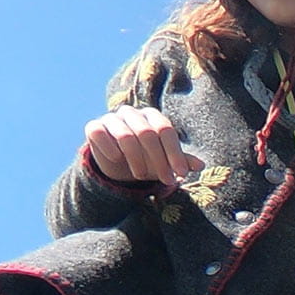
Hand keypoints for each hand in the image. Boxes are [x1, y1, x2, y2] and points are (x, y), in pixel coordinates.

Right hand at [84, 106, 201, 184]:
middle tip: (167, 181)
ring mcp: (112, 118)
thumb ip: (182, 161)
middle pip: (147, 134)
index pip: (166, 130)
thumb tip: (201, 165)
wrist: (119, 167)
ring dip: (137, 160)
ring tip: (143, 176)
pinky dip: (110, 149)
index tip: (181, 174)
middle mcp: (132, 113)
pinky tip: (117, 160)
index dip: (174, 153)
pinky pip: (100, 134)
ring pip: (125, 136)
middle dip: (159, 161)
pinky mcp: (94, 127)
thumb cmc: (149, 160)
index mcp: (152, 116)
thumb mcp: (167, 162)